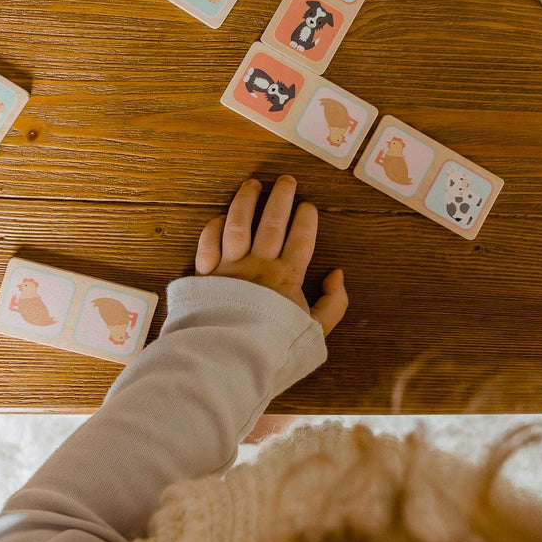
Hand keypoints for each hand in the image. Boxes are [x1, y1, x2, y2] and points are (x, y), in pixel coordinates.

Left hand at [194, 175, 348, 335]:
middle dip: (281, 197)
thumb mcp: (316, 333)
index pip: (301, 237)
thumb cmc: (275, 349)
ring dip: (246, 201)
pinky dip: (213, 228)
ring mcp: (229, 267)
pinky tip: (220, 217)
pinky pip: (207, 243)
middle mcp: (258, 265)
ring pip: (238, 224)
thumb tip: (337, 274)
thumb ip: (333, 304)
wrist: (230, 361)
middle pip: (272, 222)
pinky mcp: (204, 276)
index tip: (308, 206)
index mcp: (286, 277)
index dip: (306, 218)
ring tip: (252, 184)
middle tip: (287, 179)